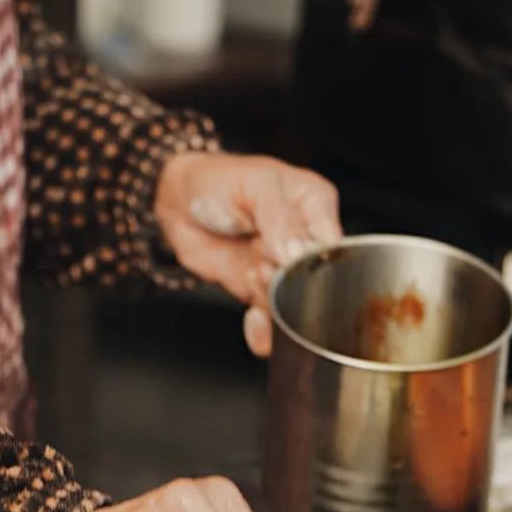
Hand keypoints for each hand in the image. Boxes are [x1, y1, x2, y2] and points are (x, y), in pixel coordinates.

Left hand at [154, 151, 341, 357]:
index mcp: (316, 205)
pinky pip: (272, 320)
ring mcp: (284, 268)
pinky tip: (253, 321)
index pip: (333, 243)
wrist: (179, 205)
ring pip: (295, 303)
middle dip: (289, 283)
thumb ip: (280, 217)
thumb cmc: (218, 180)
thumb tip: (297, 253)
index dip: (312, 260)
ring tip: (251, 276)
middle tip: (262, 267)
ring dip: (273, 302)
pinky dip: (265, 331)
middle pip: (316, 279)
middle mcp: (306, 239)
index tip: (285, 259)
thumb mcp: (254, 184)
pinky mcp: (262, 292)